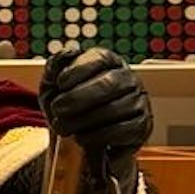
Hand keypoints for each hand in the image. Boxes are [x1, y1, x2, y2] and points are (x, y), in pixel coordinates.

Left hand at [40, 47, 151, 193]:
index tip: (60, 83)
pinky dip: (97, 136)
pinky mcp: (141, 126)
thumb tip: (68, 51)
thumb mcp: (53, 85)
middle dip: (78, 98)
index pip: (100, 58)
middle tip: (57, 109)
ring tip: (62, 127)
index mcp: (108, 63)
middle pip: (109, 83)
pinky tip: (82, 138)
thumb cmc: (66, 107)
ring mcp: (138, 102)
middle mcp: (128, 79)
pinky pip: (123, 130)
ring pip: (115, 108)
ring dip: (83, 120)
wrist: (76, 142)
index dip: (78, 70)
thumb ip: (56, 66)